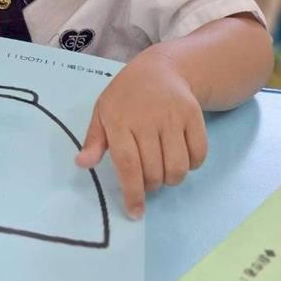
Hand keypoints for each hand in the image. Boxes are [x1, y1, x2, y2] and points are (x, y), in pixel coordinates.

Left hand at [75, 50, 207, 218]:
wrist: (159, 68)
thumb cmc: (126, 97)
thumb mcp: (103, 113)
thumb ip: (94, 141)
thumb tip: (82, 164)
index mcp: (119, 120)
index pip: (128, 165)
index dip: (132, 193)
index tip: (134, 212)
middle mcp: (147, 119)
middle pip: (154, 172)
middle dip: (150, 186)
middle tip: (147, 179)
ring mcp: (173, 117)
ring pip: (178, 168)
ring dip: (171, 179)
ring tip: (163, 169)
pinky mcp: (194, 116)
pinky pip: (198, 155)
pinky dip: (192, 165)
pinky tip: (181, 156)